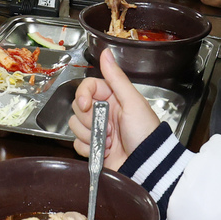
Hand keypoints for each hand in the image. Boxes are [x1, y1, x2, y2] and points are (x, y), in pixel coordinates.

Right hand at [68, 49, 163, 170]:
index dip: (83, 96)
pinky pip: (76, 143)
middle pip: (77, 107)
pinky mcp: (92, 147)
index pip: (86, 88)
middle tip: (107, 127)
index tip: (87, 105)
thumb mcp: (132, 102)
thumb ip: (116, 78)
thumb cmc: (144, 133)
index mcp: (113, 98)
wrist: (146, 166)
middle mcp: (103, 112)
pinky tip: (103, 151)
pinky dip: (88, 149)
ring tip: (109, 142)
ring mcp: (97, 131)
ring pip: (75, 125)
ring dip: (90, 135)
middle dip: (89, 119)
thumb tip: (106, 53)